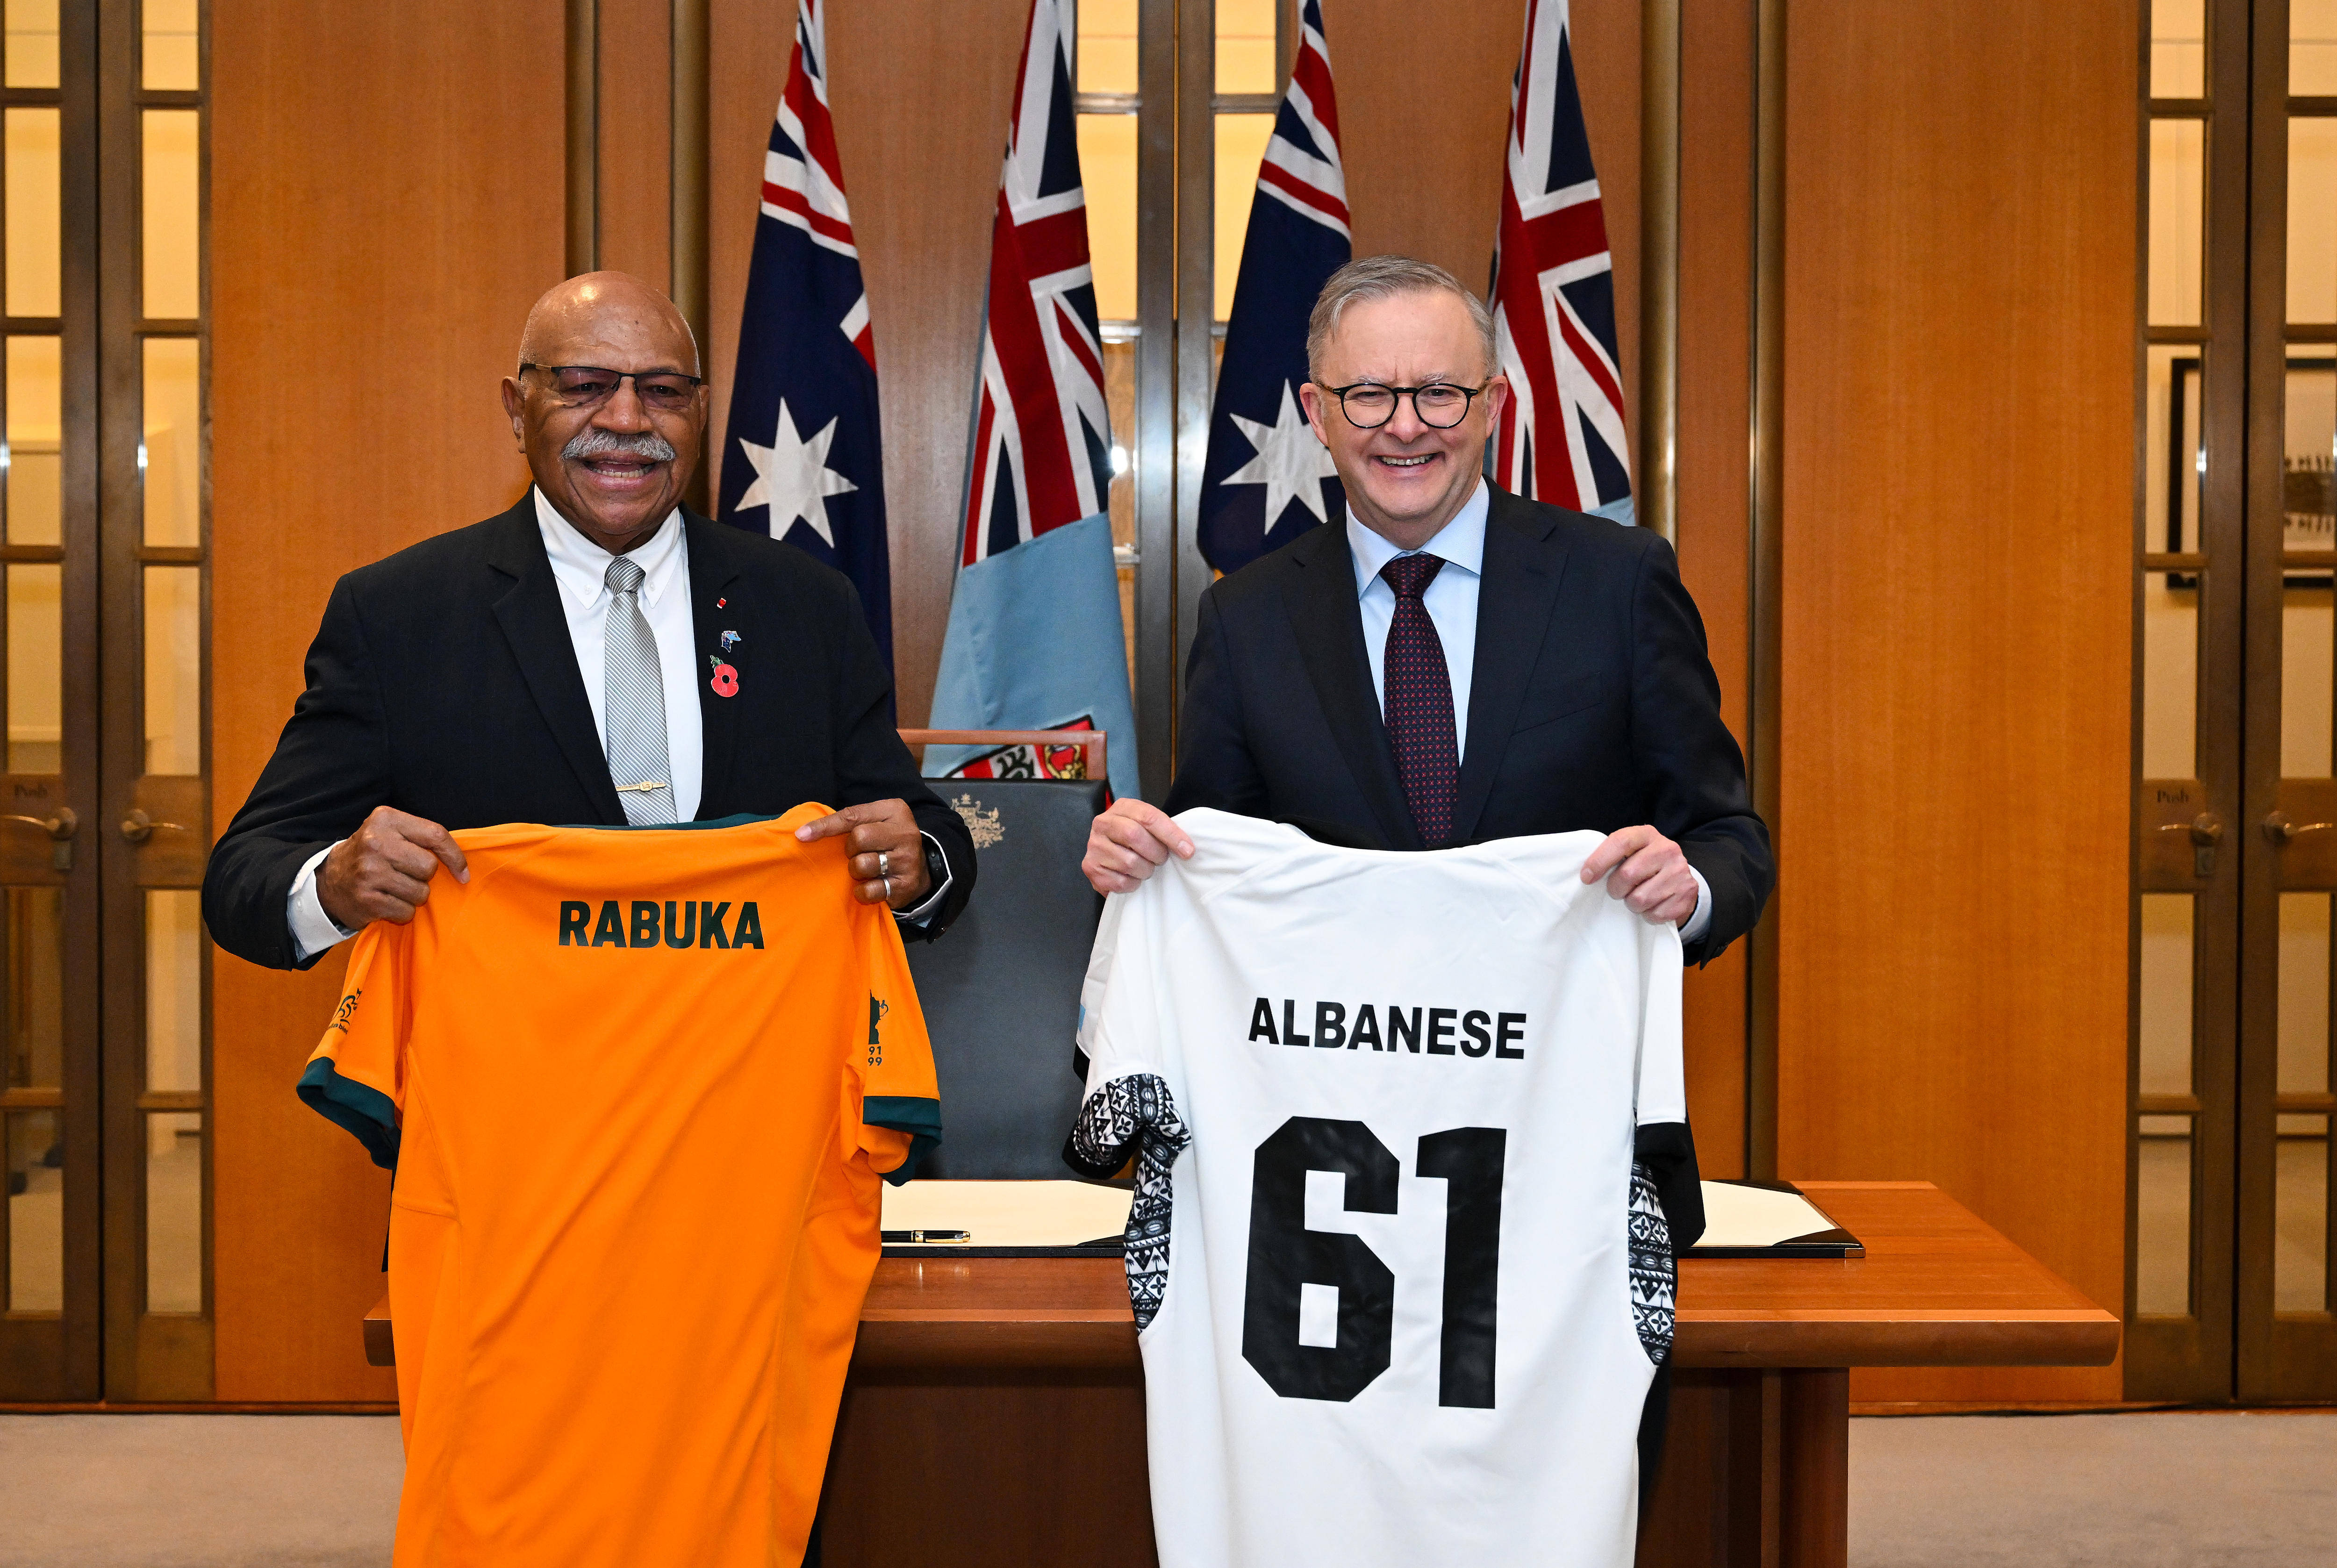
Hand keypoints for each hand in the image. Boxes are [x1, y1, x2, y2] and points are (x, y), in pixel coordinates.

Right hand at [317, 806, 468, 929]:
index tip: (462, 873)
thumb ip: (420, 838)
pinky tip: (386, 902)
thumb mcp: (390, 833)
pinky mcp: (367, 899)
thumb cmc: (370, 856)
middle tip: (405, 875)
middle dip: (424, 876)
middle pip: (429, 866)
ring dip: (413, 896)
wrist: (329, 882)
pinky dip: (402, 911)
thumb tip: (461, 864)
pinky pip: (406, 911)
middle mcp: (375, 842)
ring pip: (421, 892)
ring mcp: (369, 871)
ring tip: (393, 888)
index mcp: (385, 819)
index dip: (455, 856)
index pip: (436, 834)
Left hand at [796, 799, 930, 908]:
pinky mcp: (906, 885)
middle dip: (850, 850)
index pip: (852, 816)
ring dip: (856, 871)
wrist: (920, 867)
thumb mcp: (873, 821)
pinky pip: (870, 890)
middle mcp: (905, 833)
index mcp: (894, 810)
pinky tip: (869, 886)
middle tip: (856, 854)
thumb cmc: (885, 840)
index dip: (825, 826)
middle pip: (859, 838)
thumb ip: (846, 822)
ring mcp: (907, 860)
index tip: (801, 835)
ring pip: (863, 864)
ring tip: (865, 870)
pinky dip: (862, 891)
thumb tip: (803, 833)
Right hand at [1082, 799, 1193, 894]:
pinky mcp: (1091, 868)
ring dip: (1145, 870)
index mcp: (1121, 808)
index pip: (1148, 817)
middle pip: (1134, 836)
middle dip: (1156, 853)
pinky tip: (1132, 877)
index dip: (1171, 834)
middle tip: (1162, 860)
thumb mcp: (1147, 826)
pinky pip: (1121, 882)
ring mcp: (1094, 846)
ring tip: (1145, 868)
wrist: (1108, 854)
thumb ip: (1163, 830)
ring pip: (1129, 862)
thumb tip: (1187, 848)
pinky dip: (1133, 884)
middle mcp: (1103, 823)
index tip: (1187, 850)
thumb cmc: (1134, 840)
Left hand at [1580, 825, 1698, 926]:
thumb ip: (1613, 854)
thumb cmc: (1645, 865)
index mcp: (1648, 835)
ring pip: (1640, 899)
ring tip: (1637, 897)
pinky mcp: (1686, 895)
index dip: (1600, 860)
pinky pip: (1655, 914)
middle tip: (1617, 890)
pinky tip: (1652, 905)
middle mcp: (1668, 850)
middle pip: (1627, 874)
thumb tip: (1586, 873)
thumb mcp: (1631, 852)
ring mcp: (1680, 873)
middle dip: (1615, 888)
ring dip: (1632, 904)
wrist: (1680, 881)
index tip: (1586, 876)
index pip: (1621, 842)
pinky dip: (1648, 915)